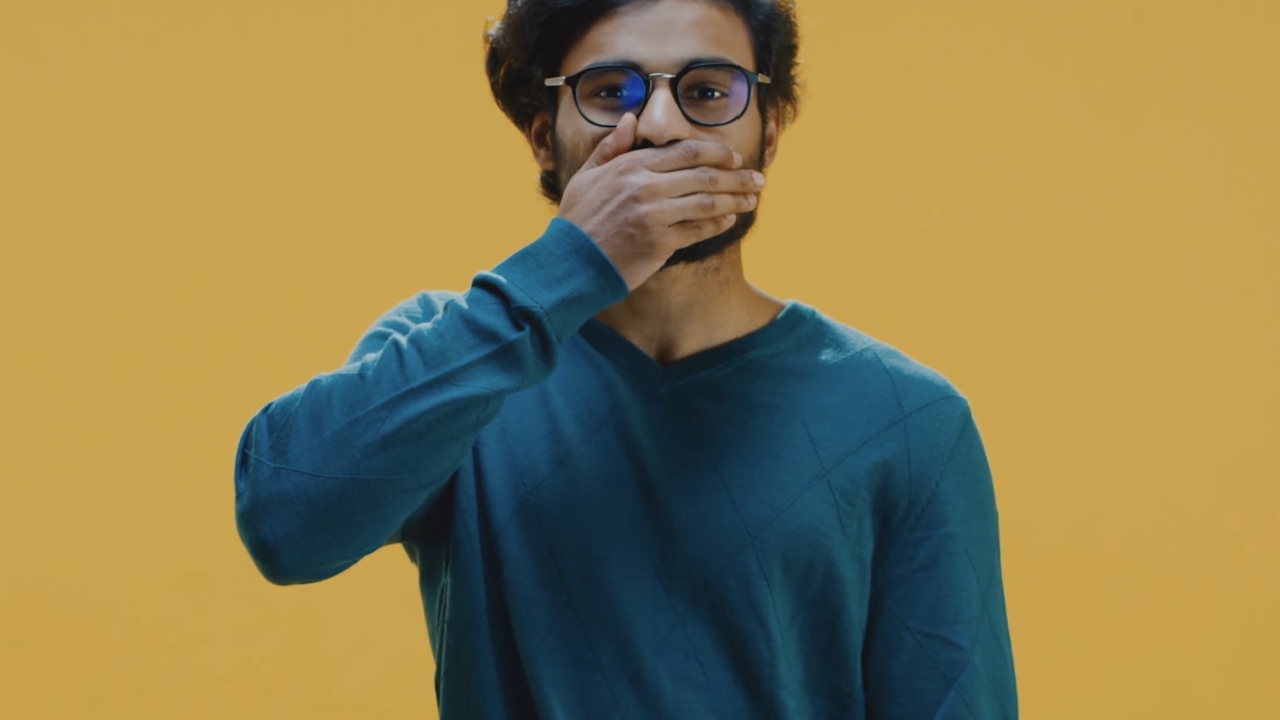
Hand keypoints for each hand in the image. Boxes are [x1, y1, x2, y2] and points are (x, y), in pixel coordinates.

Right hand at [556, 113, 765, 290]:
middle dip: (738, 176)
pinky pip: (698, 229)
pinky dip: (718, 223)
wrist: (569, 262)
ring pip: (707, 202)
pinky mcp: (660, 243)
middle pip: (705, 175)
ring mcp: (654, 215)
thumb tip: (632, 119)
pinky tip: (730, 219)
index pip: (686, 151)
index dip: (718, 152)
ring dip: (736, 199)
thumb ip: (612, 146)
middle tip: (759, 179)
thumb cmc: (578, 220)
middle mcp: (645, 186)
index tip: (735, 158)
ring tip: (753, 199)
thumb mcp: (587, 175)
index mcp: (631, 165)